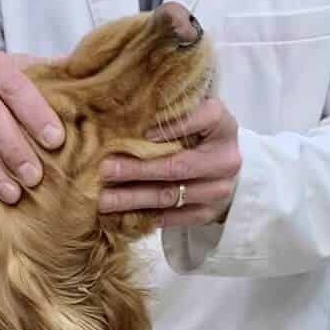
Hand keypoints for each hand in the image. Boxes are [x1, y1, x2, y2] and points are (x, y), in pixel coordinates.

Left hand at [99, 97, 241, 227]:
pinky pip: (172, 217)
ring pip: (170, 196)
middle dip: (138, 169)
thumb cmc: (199, 134)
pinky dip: (145, 215)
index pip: (203, 119)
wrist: (223, 167)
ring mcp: (219, 190)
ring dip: (133, 198)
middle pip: (178, 166)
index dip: (173, 127)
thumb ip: (171, 112)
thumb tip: (128, 118)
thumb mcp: (193, 114)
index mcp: (222, 126)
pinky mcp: (208, 213)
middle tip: (105, 169)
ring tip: (104, 199)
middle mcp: (225, 160)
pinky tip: (121, 214)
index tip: (143, 133)